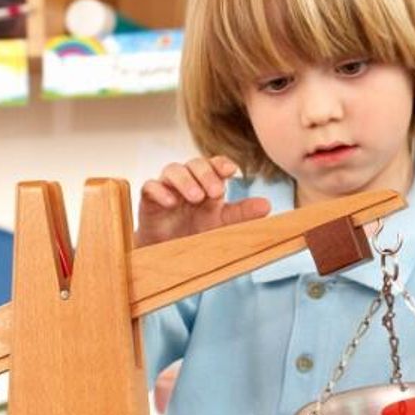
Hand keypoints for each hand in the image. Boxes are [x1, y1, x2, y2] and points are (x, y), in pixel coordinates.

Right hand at [135, 156, 270, 247]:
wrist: (168, 252)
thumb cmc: (195, 232)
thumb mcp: (221, 223)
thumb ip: (241, 213)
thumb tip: (267, 205)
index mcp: (206, 182)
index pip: (214, 164)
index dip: (221, 164)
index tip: (231, 172)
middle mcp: (186, 180)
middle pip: (194, 163)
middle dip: (205, 174)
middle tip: (215, 192)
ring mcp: (166, 188)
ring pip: (172, 170)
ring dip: (185, 180)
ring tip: (195, 197)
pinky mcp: (148, 199)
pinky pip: (150, 186)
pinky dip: (160, 191)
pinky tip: (171, 202)